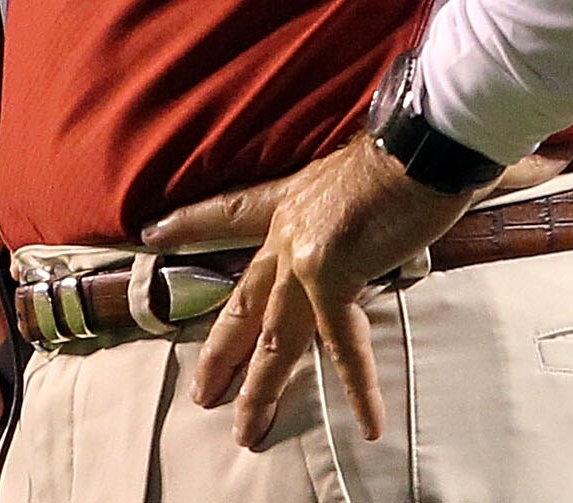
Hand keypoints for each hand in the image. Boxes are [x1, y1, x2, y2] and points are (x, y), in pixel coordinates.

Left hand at [142, 133, 473, 448]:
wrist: (420, 142)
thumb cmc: (402, 154)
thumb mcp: (354, 184)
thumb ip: (346, 221)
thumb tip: (362, 242)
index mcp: (291, 205)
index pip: (228, 214)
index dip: (190, 225)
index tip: (152, 232)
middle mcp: (287, 232)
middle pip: (244, 303)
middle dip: (222, 352)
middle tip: (200, 392)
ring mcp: (303, 256)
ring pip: (276, 337)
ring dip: (262, 387)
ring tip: (247, 429)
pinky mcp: (332, 273)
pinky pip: (344, 345)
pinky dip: (360, 388)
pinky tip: (368, 424)